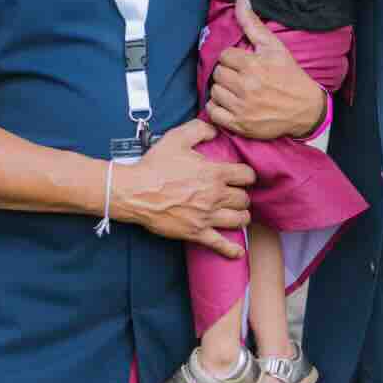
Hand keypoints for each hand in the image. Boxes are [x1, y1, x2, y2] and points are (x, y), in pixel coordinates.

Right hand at [109, 119, 253, 257]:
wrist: (135, 191)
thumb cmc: (155, 165)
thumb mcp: (177, 138)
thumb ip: (200, 129)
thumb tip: (215, 129)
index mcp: (215, 173)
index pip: (247, 176)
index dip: (247, 176)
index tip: (243, 177)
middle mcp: (216, 196)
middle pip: (244, 199)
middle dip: (243, 196)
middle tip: (237, 195)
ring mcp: (207, 216)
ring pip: (239, 220)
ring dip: (241, 216)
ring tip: (238, 214)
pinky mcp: (196, 232)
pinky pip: (220, 244)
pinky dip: (231, 250)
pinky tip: (238, 253)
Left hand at [206, 0, 326, 140]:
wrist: (305, 108)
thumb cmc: (289, 75)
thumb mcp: (274, 47)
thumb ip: (253, 23)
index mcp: (253, 65)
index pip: (224, 56)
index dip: (233, 58)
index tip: (243, 63)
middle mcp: (246, 86)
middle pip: (218, 74)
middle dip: (227, 73)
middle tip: (240, 77)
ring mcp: (242, 107)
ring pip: (214, 92)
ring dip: (222, 90)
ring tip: (236, 90)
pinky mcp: (240, 124)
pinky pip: (213, 113)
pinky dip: (218, 108)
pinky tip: (230, 104)